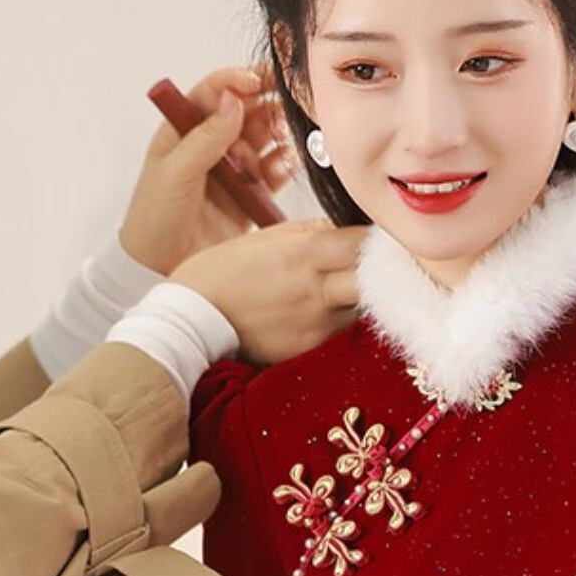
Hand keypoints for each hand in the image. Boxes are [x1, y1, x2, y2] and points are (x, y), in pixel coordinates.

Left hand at [119, 64, 293, 273]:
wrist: (159, 268)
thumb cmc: (154, 219)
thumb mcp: (175, 173)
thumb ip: (205, 138)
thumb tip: (232, 100)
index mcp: (184, 129)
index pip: (214, 92)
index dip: (236, 81)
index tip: (257, 80)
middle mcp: (211, 144)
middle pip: (246, 109)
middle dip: (266, 103)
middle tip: (284, 104)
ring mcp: (232, 169)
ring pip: (264, 137)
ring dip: (277, 132)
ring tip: (280, 138)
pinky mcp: (250, 194)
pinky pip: (274, 170)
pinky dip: (283, 163)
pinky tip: (281, 165)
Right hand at [174, 218, 365, 363]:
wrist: (191, 323)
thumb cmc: (220, 274)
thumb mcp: (263, 238)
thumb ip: (308, 233)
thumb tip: (339, 228)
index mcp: (306, 253)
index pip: (366, 243)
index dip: (381, 240)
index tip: (384, 238)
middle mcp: (318, 289)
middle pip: (377, 278)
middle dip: (383, 270)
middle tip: (383, 265)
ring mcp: (317, 323)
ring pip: (362, 305)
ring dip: (362, 295)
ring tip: (346, 287)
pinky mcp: (310, 347)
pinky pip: (341, 329)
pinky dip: (340, 318)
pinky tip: (321, 311)